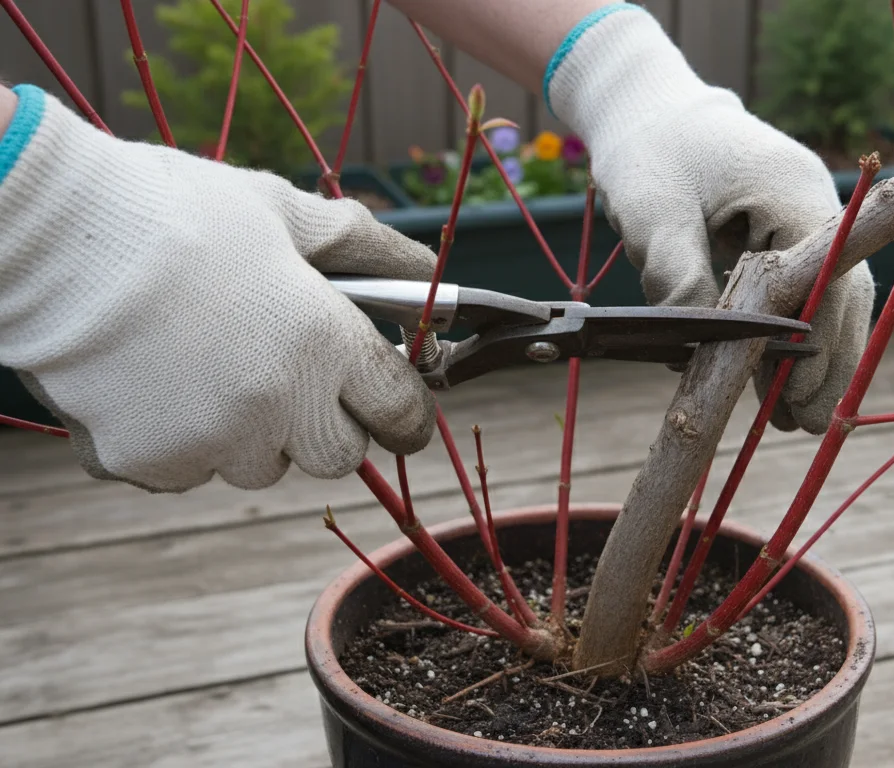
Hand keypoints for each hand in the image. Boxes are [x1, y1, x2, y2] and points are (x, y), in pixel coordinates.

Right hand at [0, 86, 438, 491]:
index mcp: (324, 344)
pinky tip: (154, 381)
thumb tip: (431, 274)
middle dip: (327, 422)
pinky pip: (187, 471)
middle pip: (338, 455)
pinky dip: (180, 441)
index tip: (398, 407)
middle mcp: (276, 407)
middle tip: (293, 374)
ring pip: (260, 466)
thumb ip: (366, 248)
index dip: (407, 411)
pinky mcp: (146, 464)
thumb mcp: (284, 211)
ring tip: (209, 364)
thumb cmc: (174, 211)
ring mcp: (209, 443)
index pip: (401, 412)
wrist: (49, 232)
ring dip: (252, 433)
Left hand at [546, 5, 874, 433]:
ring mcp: (805, 220)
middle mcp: (814, 206)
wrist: (650, 111)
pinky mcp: (786, 235)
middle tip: (802, 424)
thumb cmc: (650, 153)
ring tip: (792, 417)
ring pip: (829, 299)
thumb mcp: (653, 213)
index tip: (795, 397)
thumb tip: (701, 343)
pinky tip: (776, 380)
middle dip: (826, 364)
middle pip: (841, 296)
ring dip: (814, 357)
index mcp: (793, 192)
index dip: (817, 345)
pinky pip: (805, 292)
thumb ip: (679, 274)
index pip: (826, 280)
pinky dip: (793, 336)